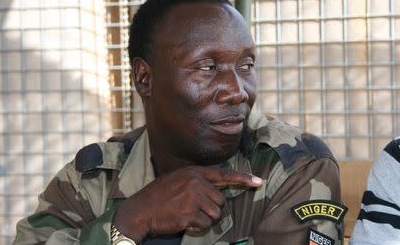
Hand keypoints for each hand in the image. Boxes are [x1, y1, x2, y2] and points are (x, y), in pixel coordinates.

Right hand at [112, 166, 261, 241]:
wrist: (140, 210)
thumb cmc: (159, 195)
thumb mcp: (178, 179)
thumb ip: (197, 181)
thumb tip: (217, 192)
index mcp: (194, 172)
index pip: (223, 174)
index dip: (243, 178)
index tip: (258, 182)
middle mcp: (196, 182)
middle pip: (220, 201)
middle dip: (211, 209)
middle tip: (192, 209)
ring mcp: (193, 198)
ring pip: (215, 215)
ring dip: (204, 219)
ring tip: (186, 214)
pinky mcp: (190, 214)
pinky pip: (205, 225)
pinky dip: (196, 228)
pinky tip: (182, 222)